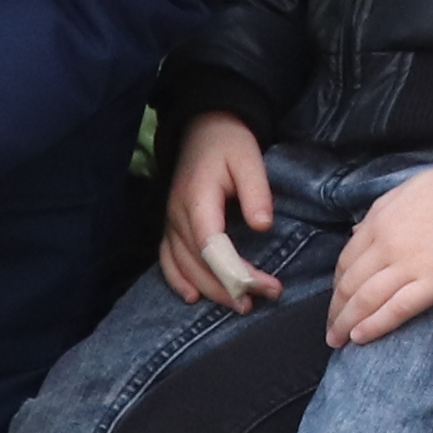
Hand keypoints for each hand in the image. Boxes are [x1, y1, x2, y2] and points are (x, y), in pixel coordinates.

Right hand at [160, 110, 281, 309]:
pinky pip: (167, 259)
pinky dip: (177, 280)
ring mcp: (170, 221)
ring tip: (239, 305)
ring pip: (182, 266)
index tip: (266, 286)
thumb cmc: (229, 143)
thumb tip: (262, 225)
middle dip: (229, 287)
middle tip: (261, 300)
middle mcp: (178, 214)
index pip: (211, 245)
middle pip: (198, 262)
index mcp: (197, 199)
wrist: (204, 127)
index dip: (235, 271)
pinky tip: (192, 297)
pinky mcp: (171, 224)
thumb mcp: (249, 159)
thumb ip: (256, 191)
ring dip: (209, 290)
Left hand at [328, 165, 432, 346]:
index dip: (336, 288)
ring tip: (339, 341)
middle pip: (350, 285)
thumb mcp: (400, 192)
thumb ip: (375, 214)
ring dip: (347, 324)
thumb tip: (356, 233)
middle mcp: (386, 247)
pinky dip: (375, 325)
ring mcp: (409, 266)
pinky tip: (361, 338)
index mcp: (377, 224)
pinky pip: (397, 309)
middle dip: (336, 312)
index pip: (345, 263)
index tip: (335, 303)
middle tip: (331, 332)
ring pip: (366, 300)